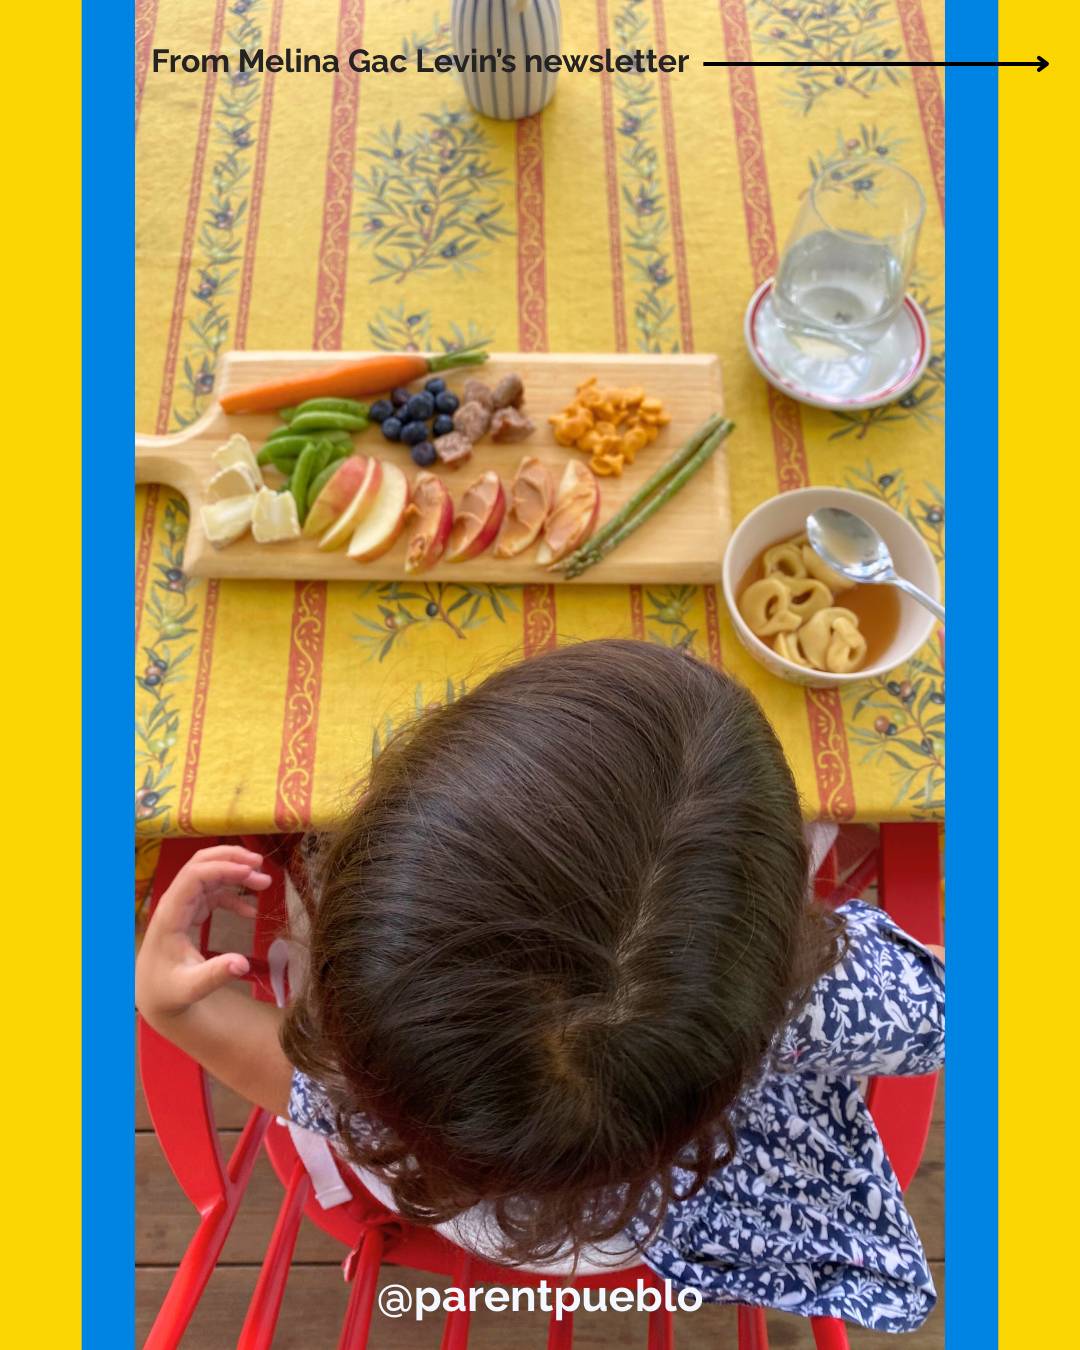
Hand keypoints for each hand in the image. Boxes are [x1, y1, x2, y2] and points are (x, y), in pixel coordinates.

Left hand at [136, 844, 271, 1024]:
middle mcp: (175, 903)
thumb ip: (216, 975)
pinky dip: (233, 895)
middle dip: (230, 859)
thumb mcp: (191, 987)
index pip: (194, 876)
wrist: (154, 995)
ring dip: (234, 872)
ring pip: (208, 873)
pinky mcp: (190, 912)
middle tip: (260, 865)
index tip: (251, 873)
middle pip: (200, 864)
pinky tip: (250, 911)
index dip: (223, 869)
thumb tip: (243, 964)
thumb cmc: (169, 991)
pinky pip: (213, 893)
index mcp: (171, 915)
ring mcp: (183, 906)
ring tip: (264, 881)